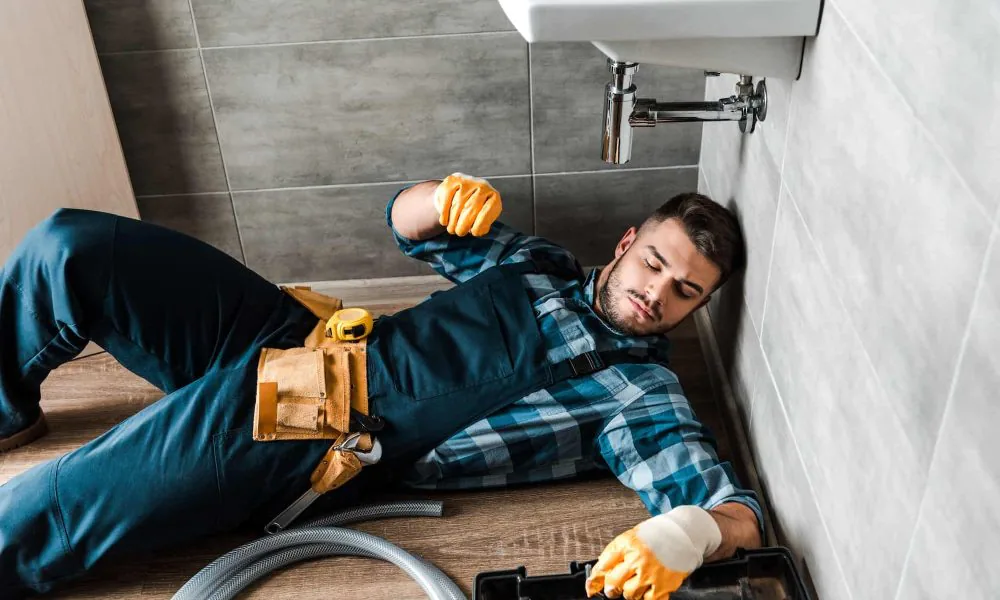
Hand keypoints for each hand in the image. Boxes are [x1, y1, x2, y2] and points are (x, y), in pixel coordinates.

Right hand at [434, 173, 502, 236]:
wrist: (460, 191)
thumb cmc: (474, 210)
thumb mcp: (483, 218)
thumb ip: (483, 225)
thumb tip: (478, 230)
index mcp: (493, 196)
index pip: (488, 211)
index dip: (480, 224)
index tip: (474, 233)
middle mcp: (482, 186)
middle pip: (471, 208)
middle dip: (464, 224)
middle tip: (460, 233)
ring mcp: (467, 181)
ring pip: (457, 205)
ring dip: (453, 221)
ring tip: (452, 230)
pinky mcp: (452, 180)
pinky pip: (446, 200)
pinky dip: (444, 214)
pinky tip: (444, 222)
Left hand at [585, 506, 721, 599]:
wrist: (683, 534)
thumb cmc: (657, 535)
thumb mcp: (631, 536)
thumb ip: (615, 552)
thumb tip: (600, 570)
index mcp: (627, 543)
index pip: (603, 564)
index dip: (594, 579)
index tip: (591, 587)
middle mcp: (637, 558)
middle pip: (613, 583)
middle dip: (610, 589)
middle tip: (612, 590)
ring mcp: (650, 572)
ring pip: (629, 593)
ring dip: (629, 592)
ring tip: (636, 583)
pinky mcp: (663, 584)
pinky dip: (645, 597)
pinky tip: (648, 589)